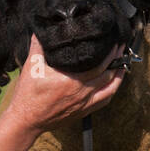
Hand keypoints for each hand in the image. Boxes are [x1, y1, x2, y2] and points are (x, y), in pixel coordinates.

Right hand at [0, 35, 124, 150]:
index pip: (100, 65)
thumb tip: (39, 30)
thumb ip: (38, 46)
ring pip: (110, 89)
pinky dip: (112, 91)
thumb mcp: (31, 67)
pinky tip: (113, 84)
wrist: (26, 120)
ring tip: (123, 64)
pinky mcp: (83, 112)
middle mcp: (82, 93)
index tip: (115, 43)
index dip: (111, 54)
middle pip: (108, 75)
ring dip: (119, 76)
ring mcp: (84, 104)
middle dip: (117, 61)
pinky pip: (104, 101)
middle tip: (121, 49)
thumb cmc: (28, 95)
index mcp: (71, 80)